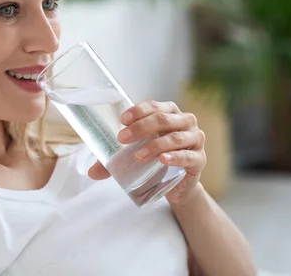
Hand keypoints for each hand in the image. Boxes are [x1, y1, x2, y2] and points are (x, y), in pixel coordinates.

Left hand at [88, 100, 205, 205]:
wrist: (177, 184)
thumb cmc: (155, 160)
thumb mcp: (135, 155)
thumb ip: (114, 160)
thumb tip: (90, 172)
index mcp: (170, 113)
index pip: (154, 106)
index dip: (138, 111)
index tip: (122, 120)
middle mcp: (185, 122)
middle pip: (163, 119)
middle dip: (141, 127)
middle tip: (122, 139)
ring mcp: (195, 139)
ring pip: (175, 137)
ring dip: (155, 144)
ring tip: (138, 156)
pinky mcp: (199, 160)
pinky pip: (188, 156)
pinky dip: (175, 157)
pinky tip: (163, 160)